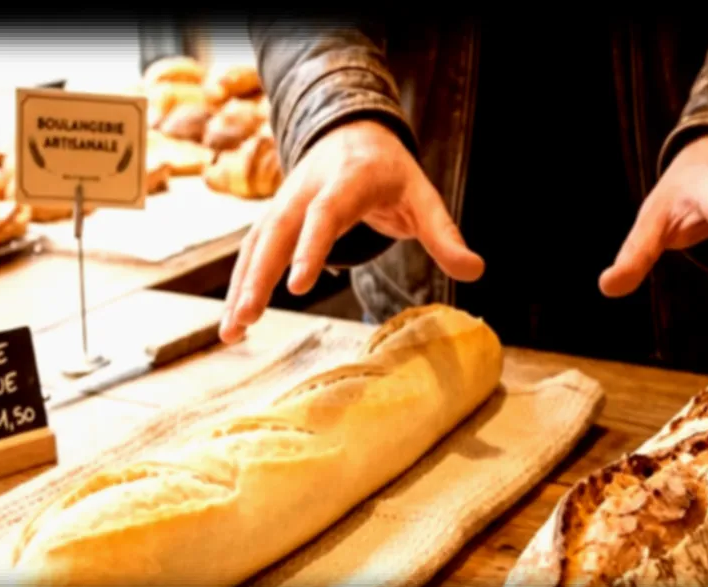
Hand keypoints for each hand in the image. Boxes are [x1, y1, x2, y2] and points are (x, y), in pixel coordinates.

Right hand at [219, 120, 483, 342]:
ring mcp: (284, 201)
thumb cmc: (390, 171)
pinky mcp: (274, 216)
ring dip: (242, 286)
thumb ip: (445, 235)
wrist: (352, 133)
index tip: (298, 286)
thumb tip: (476, 270)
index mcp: (348, 180)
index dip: (309, 248)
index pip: (324, 214)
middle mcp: (306, 188)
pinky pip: (253, 249)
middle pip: (277, 232)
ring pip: (256, 243)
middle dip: (259, 276)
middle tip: (247, 318)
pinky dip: (241, 282)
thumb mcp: (424, 197)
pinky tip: (235, 319)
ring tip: (232, 331)